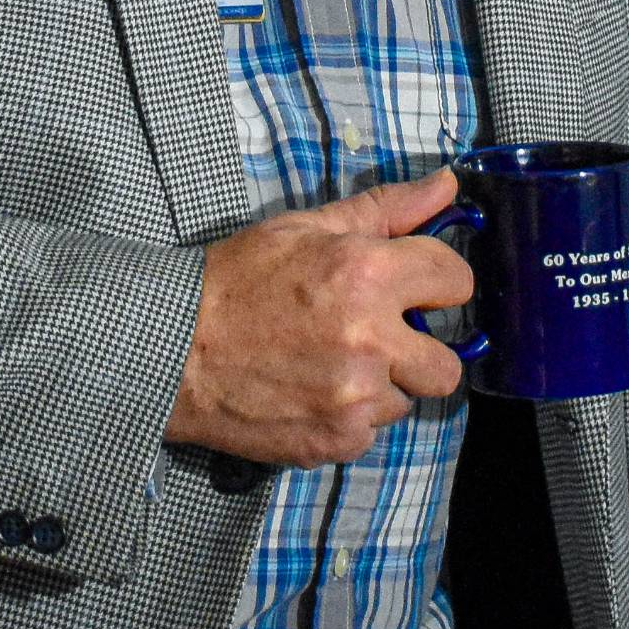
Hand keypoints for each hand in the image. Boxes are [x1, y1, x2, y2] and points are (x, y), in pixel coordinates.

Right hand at [165, 168, 475, 468]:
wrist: (174, 346)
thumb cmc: (238, 279)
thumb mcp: (306, 227)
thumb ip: (385, 209)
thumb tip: (447, 186)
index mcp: (366, 275)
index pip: (455, 280)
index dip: (436, 280)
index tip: (415, 287)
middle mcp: (370, 341)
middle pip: (447, 365)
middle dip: (420, 351)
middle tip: (380, 338)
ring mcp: (354, 399)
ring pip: (404, 399)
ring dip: (380, 384)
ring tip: (329, 363)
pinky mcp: (336, 441)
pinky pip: (369, 431)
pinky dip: (348, 415)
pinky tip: (310, 391)